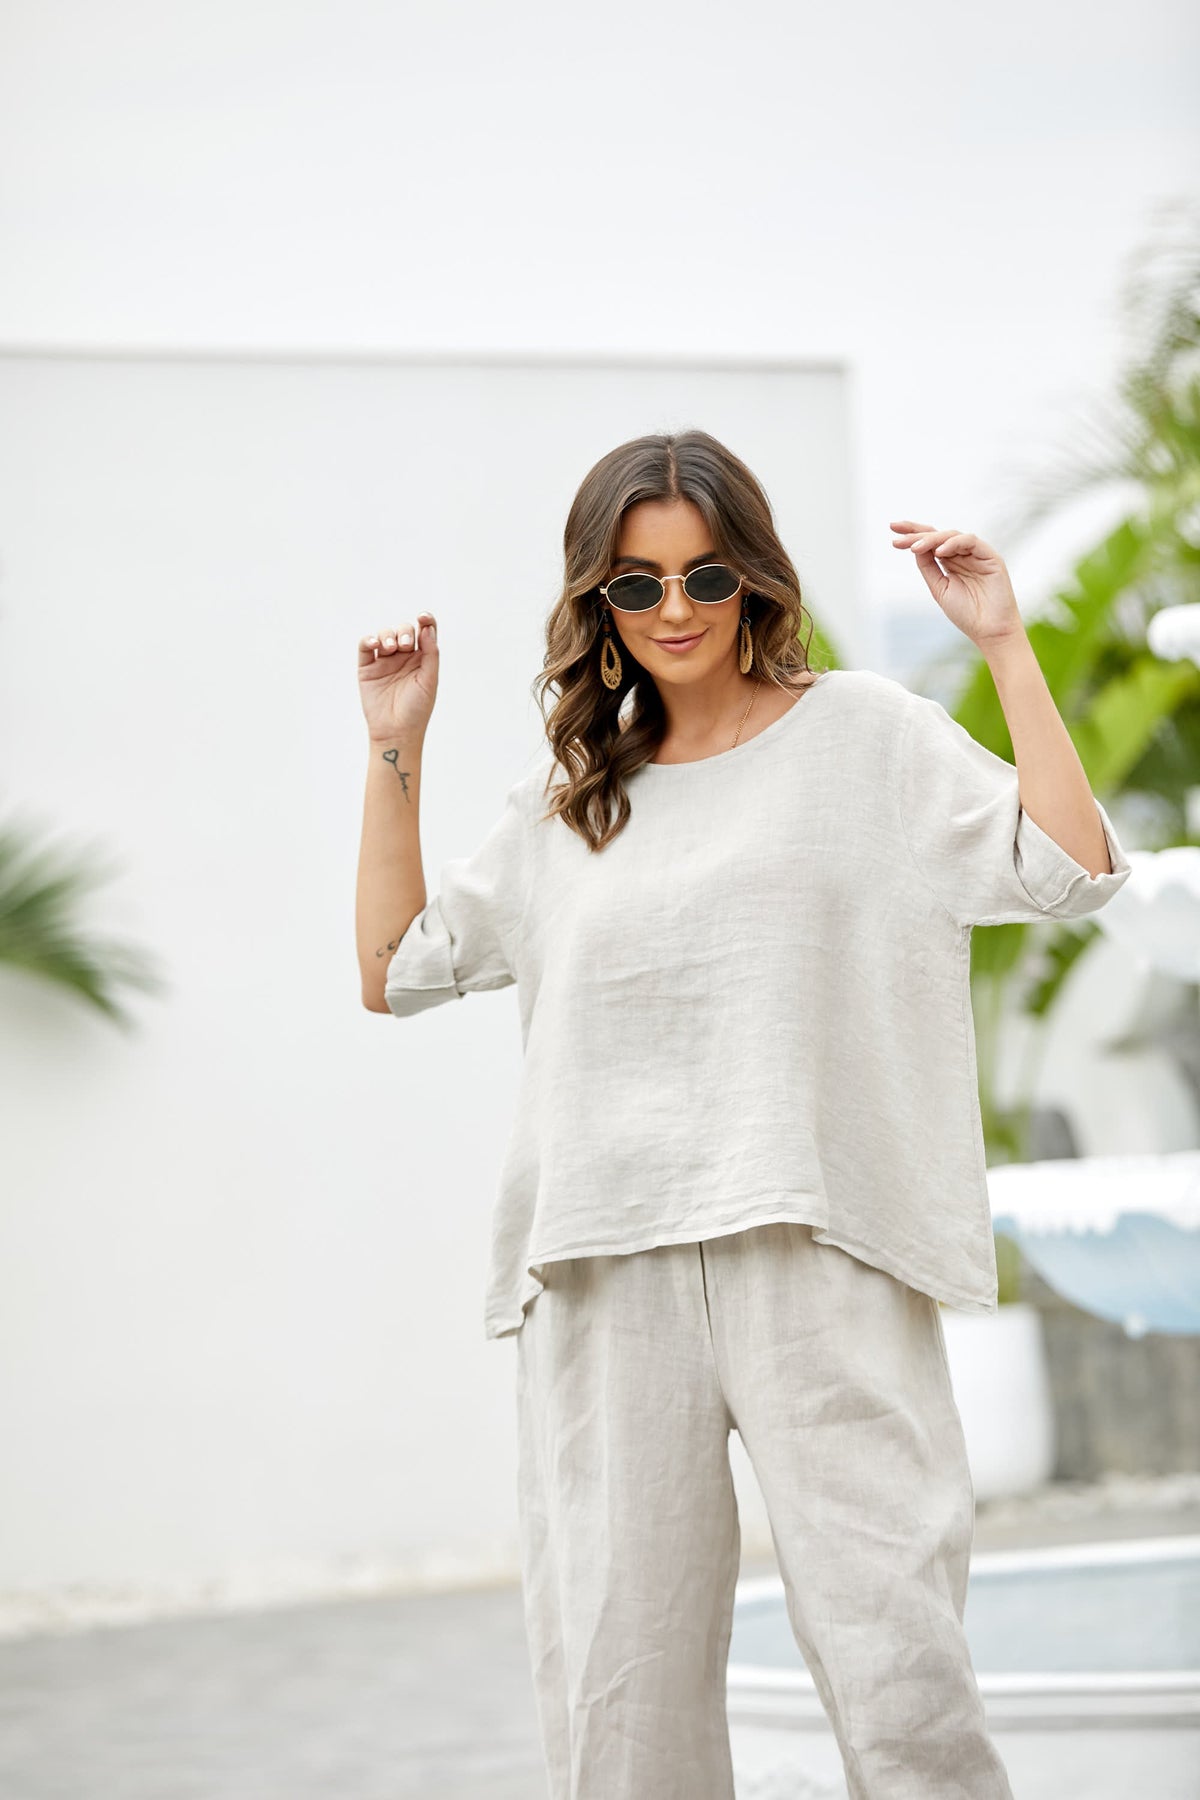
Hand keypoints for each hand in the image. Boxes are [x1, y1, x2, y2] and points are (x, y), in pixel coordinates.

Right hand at [357, 613, 438, 741]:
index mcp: (422, 658)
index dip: (425, 620)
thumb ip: (431, 654)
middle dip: (404, 632)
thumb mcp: (429, 680)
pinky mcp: (367, 668)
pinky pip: (365, 646)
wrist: (396, 731)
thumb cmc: (417, 709)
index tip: (423, 617)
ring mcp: (384, 661)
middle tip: (405, 646)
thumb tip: (428, 628)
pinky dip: (368, 640)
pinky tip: (374, 644)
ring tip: (391, 648)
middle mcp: (403, 657)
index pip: (425, 632)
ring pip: (384, 635)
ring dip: (388, 635)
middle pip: (404, 630)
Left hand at [890, 521, 1024, 649]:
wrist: (990, 631)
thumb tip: (914, 546)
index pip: (930, 542)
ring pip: (952, 536)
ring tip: (914, 547)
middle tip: (897, 534)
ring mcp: (977, 554)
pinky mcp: (990, 557)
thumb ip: (928, 567)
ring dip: (932, 539)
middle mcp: (963, 555)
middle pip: (938, 535)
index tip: (892, 530)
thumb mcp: (939, 588)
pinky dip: (953, 544)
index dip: (912, 534)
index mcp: (951, 562)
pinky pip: (970, 541)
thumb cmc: (966, 613)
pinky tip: (938, 552)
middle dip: (916, 532)